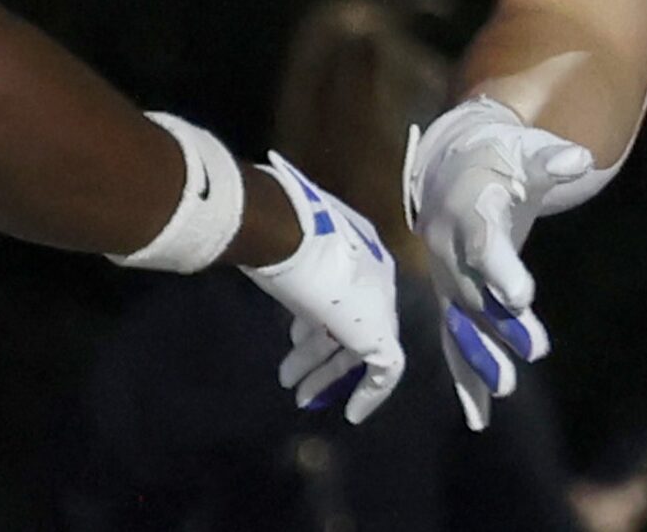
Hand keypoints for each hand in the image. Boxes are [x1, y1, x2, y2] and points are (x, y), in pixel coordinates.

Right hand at [241, 153, 404, 424]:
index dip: (314, 319)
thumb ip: (284, 262)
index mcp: (356, 247)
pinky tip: (351, 414)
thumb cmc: (276, 233)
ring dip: (326, 373)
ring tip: (298, 395)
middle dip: (318, 353)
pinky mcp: (380, 331)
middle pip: (347, 321)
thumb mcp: (281, 248)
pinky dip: (369, 393)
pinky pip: (384, 370)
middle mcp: (373, 273)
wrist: (287, 233)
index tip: (293, 339)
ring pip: (357, 347)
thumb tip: (261, 266)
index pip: (342, 290)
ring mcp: (379, 302)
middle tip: (290, 376)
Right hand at [404, 98, 593, 429]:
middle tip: (536, 350)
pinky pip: (452, 335)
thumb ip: (551, 160)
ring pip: (459, 318)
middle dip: (499, 322)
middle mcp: (447, 242)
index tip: (521, 296)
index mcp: (468, 205)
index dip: (499, 267)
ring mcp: (443, 271)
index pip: (483, 240)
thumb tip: (579, 159)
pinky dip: (463, 374)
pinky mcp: (448, 293)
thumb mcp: (527, 151)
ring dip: (478, 354)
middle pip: (473, 287)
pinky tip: (478, 416)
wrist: (454, 163)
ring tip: (503, 388)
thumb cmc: (501, 155)